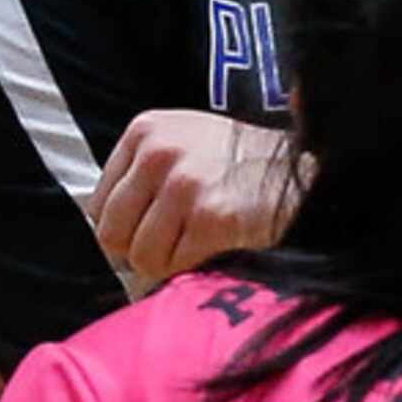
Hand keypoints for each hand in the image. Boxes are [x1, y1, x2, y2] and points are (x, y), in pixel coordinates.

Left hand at [86, 111, 296, 287]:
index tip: (151, 232)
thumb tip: (107, 233)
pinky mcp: (210, 217)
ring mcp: (184, 184)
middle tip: (172, 249)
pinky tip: (218, 250)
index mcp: (147, 130)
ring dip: (169, 265)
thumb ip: (143, 175)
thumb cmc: (243, 167)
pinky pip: (175, 267)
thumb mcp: (186, 145)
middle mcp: (160, 152)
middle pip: (111, 233)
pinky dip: (194, 270)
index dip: (125, 229)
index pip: (98, 205)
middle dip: (139, 252)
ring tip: (199, 247)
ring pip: (141, 257)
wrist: (303, 175)